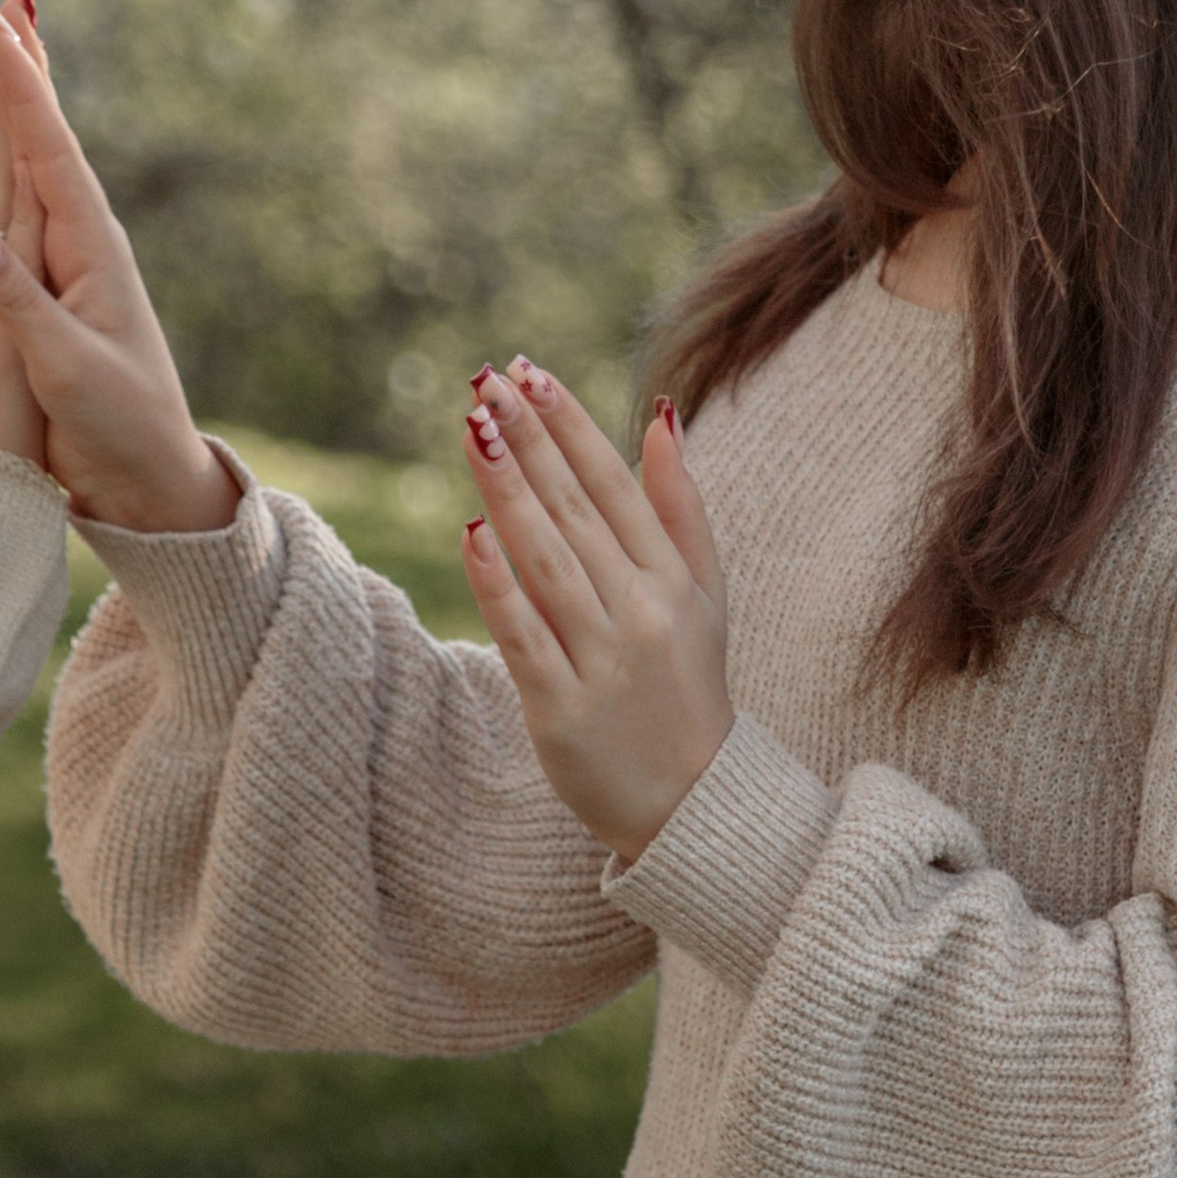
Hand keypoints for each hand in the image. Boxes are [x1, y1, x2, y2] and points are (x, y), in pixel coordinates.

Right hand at [0, 0, 235, 534]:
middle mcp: (82, 234)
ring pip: (34, 148)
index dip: (9, 77)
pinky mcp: (57, 279)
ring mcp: (71, 254)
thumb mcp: (67, 371)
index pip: (43, 142)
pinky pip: (26, 188)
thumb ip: (18, 301)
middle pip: (40, 124)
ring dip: (11, 85)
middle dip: (9, 52)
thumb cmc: (118, 430)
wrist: (153, 479)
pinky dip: (8, 141)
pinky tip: (1, 128)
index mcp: (88, 246)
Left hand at [457, 359, 731, 864]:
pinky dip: (497, 582)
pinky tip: (470, 529)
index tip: (529, 371)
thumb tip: (662, 413)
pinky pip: (523, 633)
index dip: (569, 425)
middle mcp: (640, 613)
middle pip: (573, 511)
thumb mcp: (706, 594)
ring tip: (472, 426)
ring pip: (545, 560)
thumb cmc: (689, 684)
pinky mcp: (560, 710)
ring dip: (507, 489)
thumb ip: (681, 504)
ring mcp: (601, 661)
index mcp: (671, 580)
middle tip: (486, 379)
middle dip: (528, 439)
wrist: (694, 806)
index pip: (612, 485)